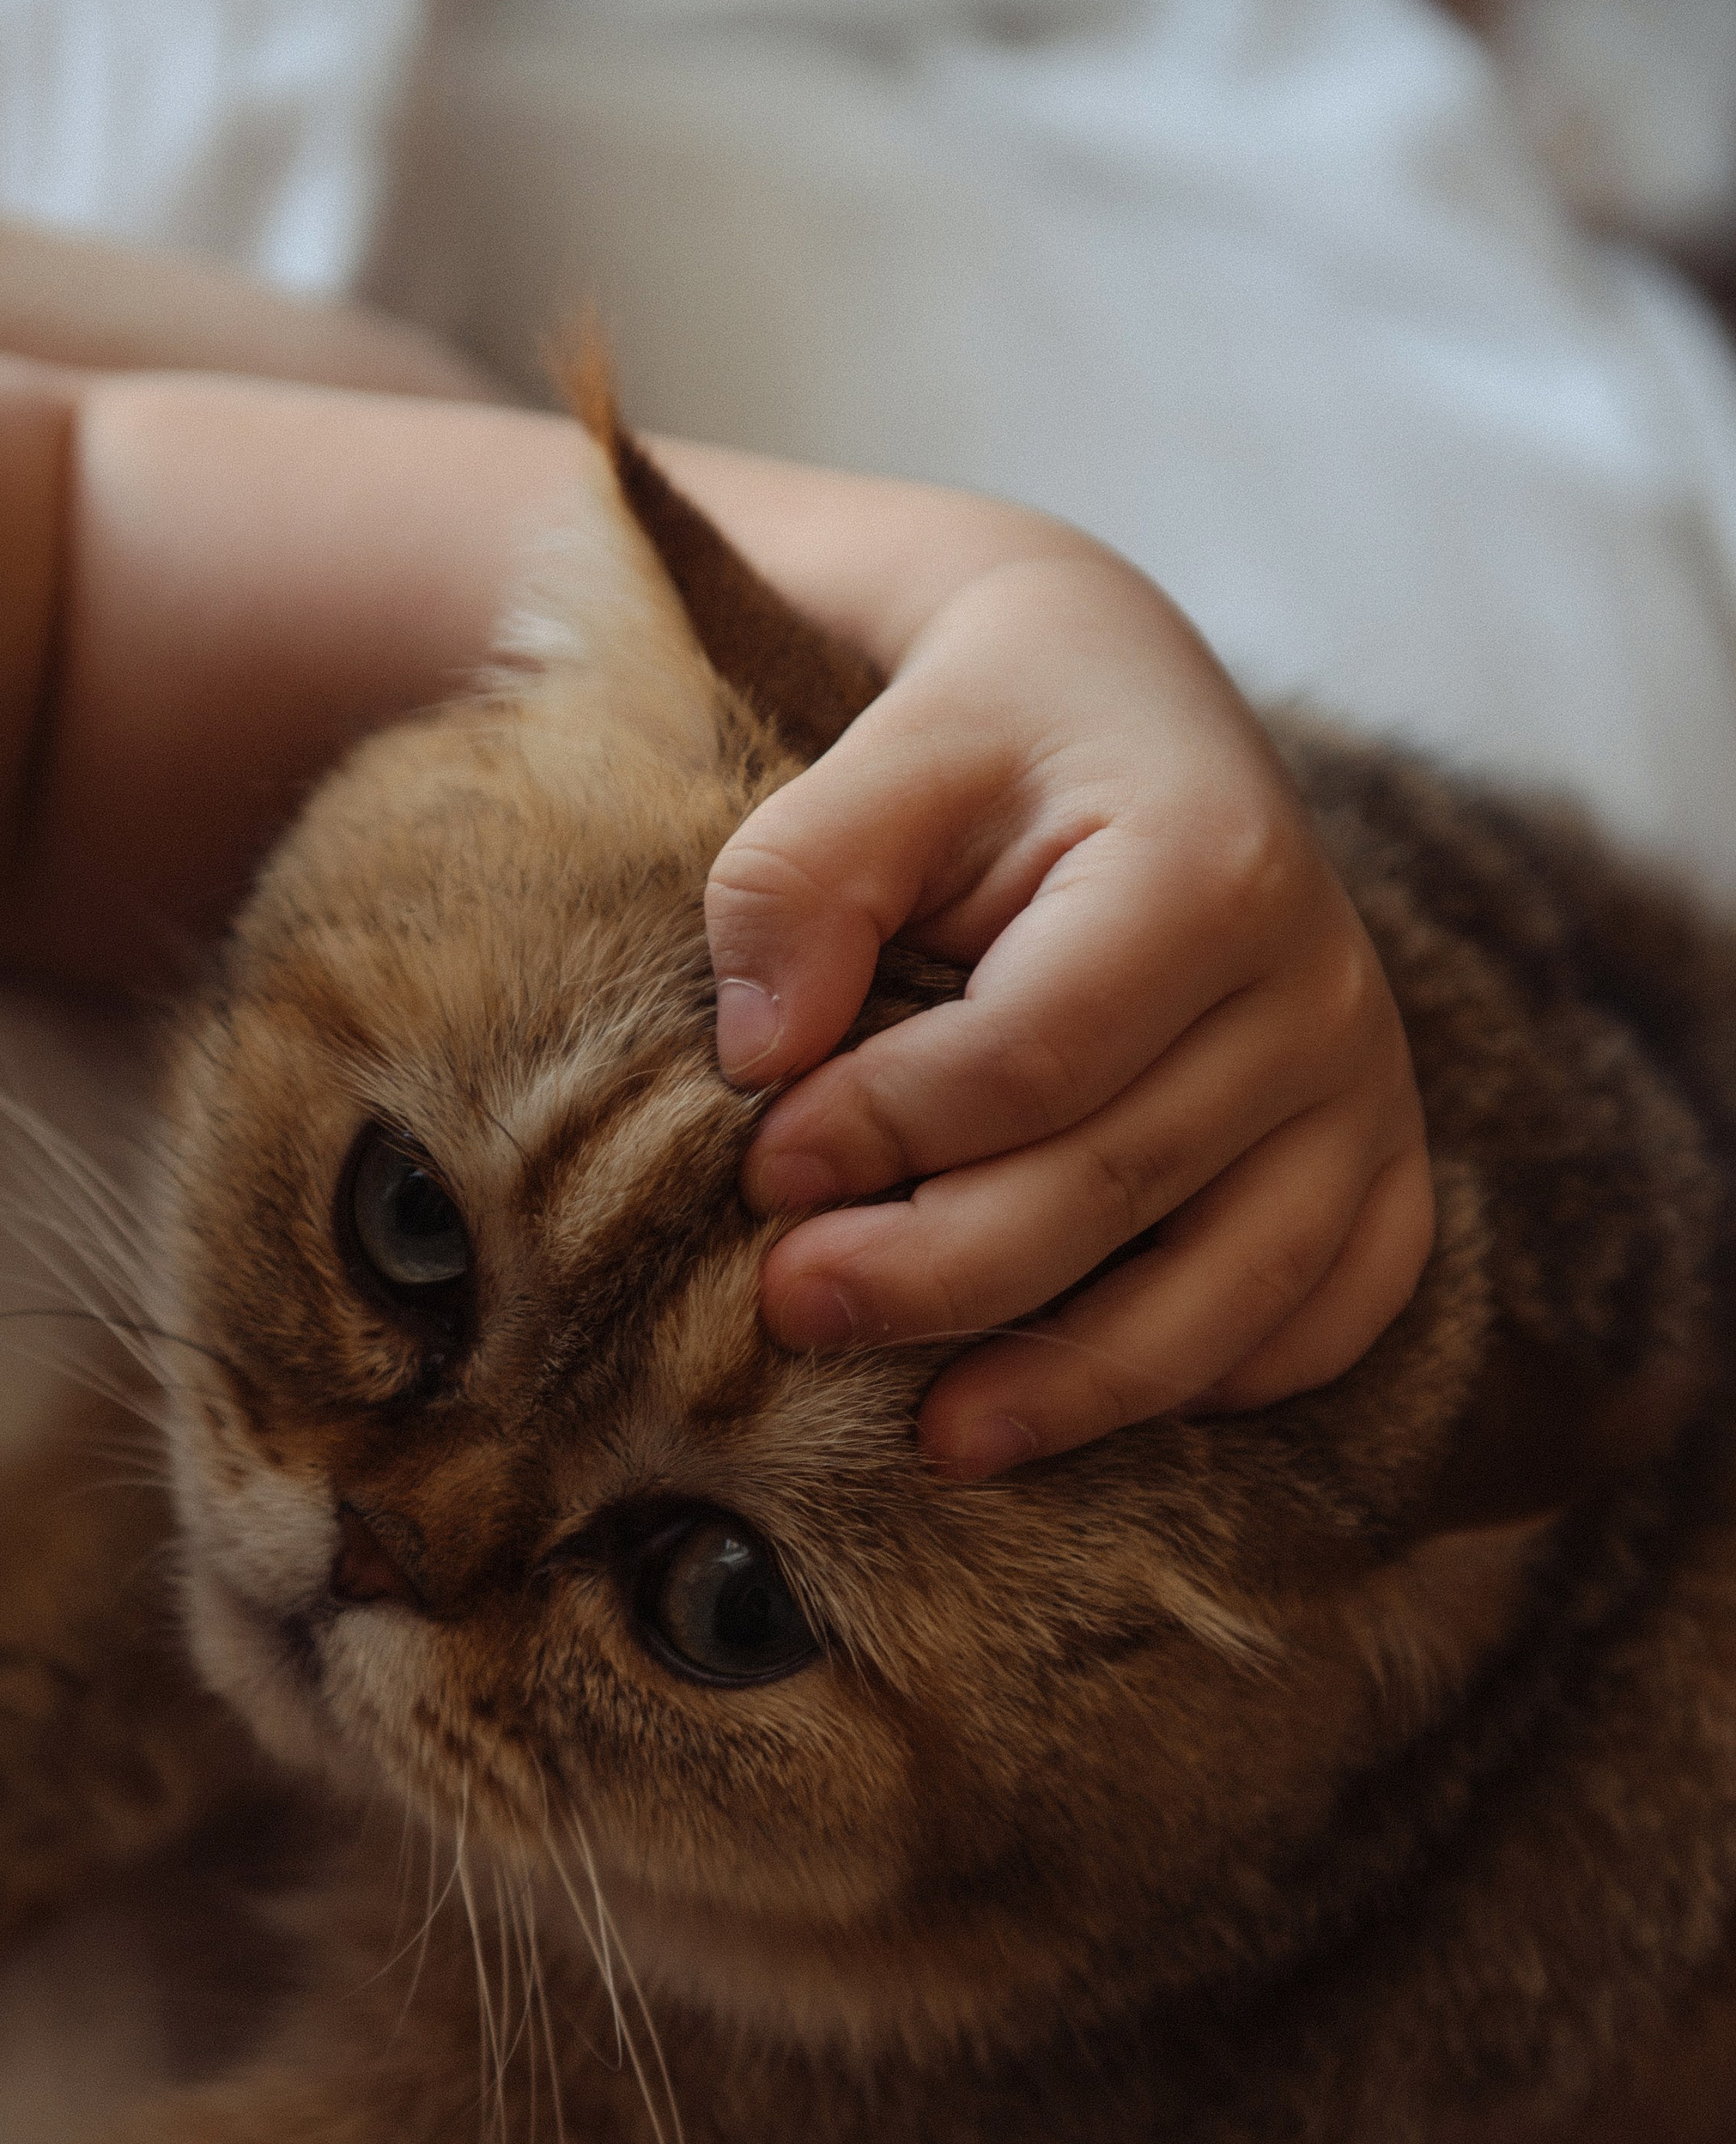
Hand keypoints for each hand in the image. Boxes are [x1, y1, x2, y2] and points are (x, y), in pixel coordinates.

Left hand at [707, 548, 1433, 1476]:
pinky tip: (1097, 1399)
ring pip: (1234, 1288)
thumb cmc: (990, 738)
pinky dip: (1225, 1376)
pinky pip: (1332, 1310)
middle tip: (795, 1309)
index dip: (888, 1133)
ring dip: (1076, 1386)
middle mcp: (1319, 987)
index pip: (1037, 1057)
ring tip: (936, 1441)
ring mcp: (1365, 1086)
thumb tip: (762, 1057)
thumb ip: (799, 881)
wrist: (1123, 702)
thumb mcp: (881, 755)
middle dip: (939, 1275)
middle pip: (1120, 1189)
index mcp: (1208, 867)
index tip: (766, 1169)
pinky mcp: (1381, 1155)